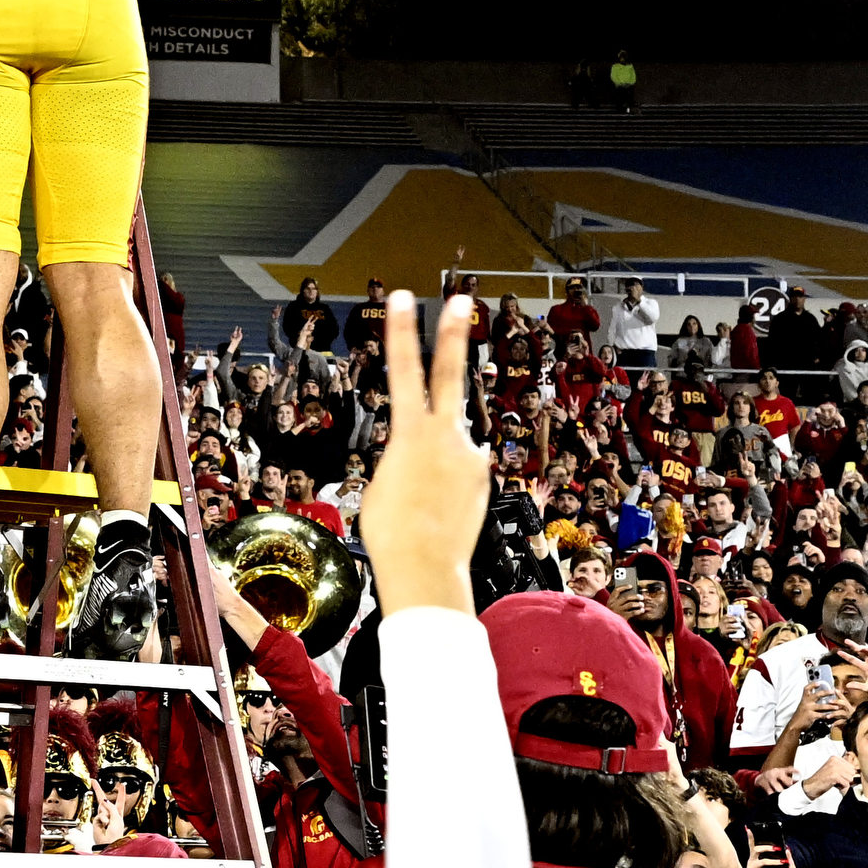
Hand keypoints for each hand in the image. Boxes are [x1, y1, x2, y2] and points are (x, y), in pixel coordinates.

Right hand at [360, 291, 489, 614]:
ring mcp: (471, 456)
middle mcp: (447, 437)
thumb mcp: (382, 482)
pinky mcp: (484, 478)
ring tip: (423, 499)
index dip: (401, 331)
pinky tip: (440, 508)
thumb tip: (427, 452)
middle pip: (450, 373)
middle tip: (460, 300)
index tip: (403, 298)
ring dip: (438, 460)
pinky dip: (450, 481)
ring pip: (453, 440)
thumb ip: (406, 455)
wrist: (425, 569)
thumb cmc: (391, 532)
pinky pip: (464, 468)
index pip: (404, 370)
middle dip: (453, 334)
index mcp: (410, 434)